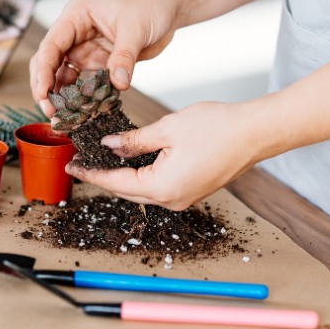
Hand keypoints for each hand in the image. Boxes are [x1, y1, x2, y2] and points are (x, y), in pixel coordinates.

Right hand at [30, 0, 178, 117]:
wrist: (168, 5)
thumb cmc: (150, 3)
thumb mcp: (136, 28)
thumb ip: (124, 57)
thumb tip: (118, 84)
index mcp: (76, 17)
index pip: (51, 46)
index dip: (44, 71)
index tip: (43, 94)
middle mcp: (75, 34)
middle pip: (49, 63)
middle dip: (46, 88)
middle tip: (51, 113)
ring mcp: (86, 49)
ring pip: (63, 76)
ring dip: (61, 97)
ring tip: (62, 119)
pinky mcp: (99, 62)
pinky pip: (84, 83)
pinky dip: (82, 98)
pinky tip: (82, 113)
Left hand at [65, 102, 266, 210]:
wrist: (256, 133)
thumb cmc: (218, 128)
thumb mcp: (167, 129)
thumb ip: (134, 140)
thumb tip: (110, 146)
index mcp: (162, 188)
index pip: (116, 182)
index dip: (93, 173)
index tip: (73, 166)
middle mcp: (172, 200)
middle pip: (127, 190)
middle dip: (104, 176)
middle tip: (82, 162)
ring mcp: (184, 198)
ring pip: (142, 190)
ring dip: (122, 176)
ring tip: (103, 160)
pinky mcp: (193, 191)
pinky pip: (159, 187)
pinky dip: (142, 175)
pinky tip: (132, 160)